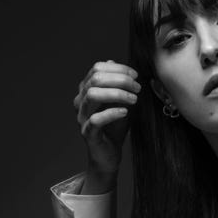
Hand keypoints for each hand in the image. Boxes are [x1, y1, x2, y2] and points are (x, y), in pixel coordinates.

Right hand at [73, 59, 140, 177]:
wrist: (109, 154)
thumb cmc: (115, 128)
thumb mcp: (120, 103)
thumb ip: (117, 85)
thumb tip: (115, 63)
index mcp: (86, 91)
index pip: (97, 69)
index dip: (118, 69)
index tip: (135, 75)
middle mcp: (80, 101)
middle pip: (96, 79)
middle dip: (120, 80)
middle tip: (137, 87)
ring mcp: (82, 117)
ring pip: (93, 95)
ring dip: (117, 94)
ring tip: (134, 99)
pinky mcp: (87, 133)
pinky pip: (96, 119)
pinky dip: (112, 113)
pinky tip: (125, 112)